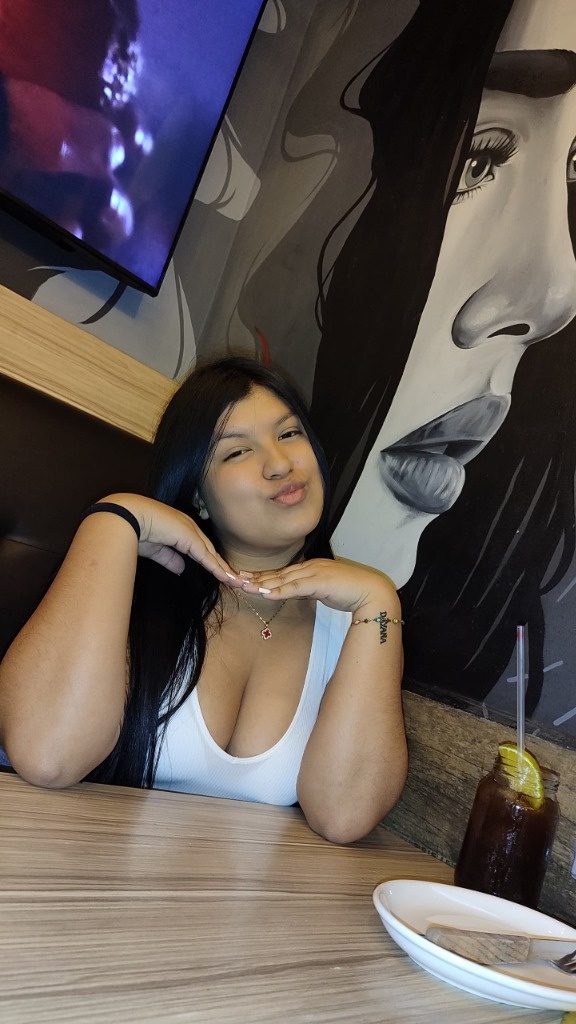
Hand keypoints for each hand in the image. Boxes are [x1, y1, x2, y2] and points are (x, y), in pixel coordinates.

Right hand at [98, 493, 240, 585]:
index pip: (200, 547)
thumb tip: (181, 569)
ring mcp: (190, 531)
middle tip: (235, 579)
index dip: (211, 561)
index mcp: (181, 529)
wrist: (128, 517)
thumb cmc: (136, 530)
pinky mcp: (190, 537)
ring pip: (211, 554)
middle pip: (210, 550)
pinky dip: (216, 567)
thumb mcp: (156, 549)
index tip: (221, 573)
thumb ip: (170, 559)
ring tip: (236, 582)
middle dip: (222, 566)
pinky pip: (205, 556)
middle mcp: (189, 527)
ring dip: (224, 569)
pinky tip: (225, 577)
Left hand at [240, 558, 397, 614]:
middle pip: (278, 573)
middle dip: (256, 577)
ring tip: (243, 586)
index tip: (245, 578)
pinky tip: (265, 594)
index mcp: (310, 568)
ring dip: (262, 583)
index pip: (282, 572)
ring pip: (282, 578)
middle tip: (235, 579)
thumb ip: (308, 590)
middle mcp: (309, 567)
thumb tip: (295, 593)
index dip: (263, 575)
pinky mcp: (318, 582)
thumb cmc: (350, 592)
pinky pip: (294, 587)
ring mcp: (313, 572)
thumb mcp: (323, 590)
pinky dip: (279, 590)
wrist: (370, 592)